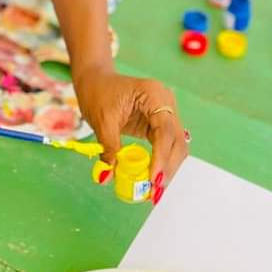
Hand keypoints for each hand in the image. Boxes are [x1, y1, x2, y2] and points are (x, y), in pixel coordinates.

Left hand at [73, 66, 187, 205]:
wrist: (96, 79)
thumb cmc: (97, 92)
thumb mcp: (101, 120)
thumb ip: (109, 148)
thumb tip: (108, 177)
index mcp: (153, 94)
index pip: (164, 130)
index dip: (161, 157)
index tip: (153, 180)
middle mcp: (166, 103)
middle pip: (176, 140)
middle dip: (168, 167)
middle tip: (155, 191)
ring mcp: (165, 113)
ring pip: (175, 145)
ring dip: (167, 168)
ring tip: (154, 190)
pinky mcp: (159, 124)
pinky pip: (166, 145)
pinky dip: (161, 162)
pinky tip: (153, 178)